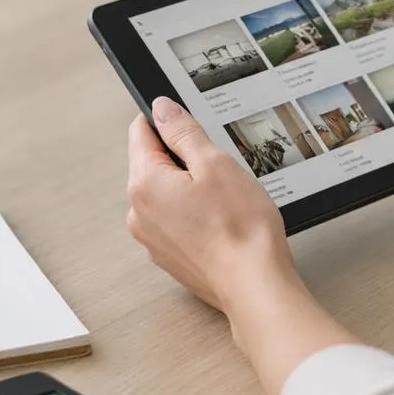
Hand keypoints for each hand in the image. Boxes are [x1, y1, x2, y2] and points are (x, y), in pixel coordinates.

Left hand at [125, 96, 295, 310]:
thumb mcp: (214, 163)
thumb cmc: (239, 228)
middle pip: (153, 164)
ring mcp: (152, 239)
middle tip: (220, 167)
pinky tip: (222, 221)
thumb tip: (162, 108)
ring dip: (190, 187)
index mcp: (144, 184)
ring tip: (225, 199)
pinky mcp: (170, 257)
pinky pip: (176, 221)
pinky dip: (194, 214)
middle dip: (183, 158)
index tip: (191, 124)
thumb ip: (183, 132)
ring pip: (166, 194)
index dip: (167, 121)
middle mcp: (139, 213)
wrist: (254, 285)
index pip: (141, 133)